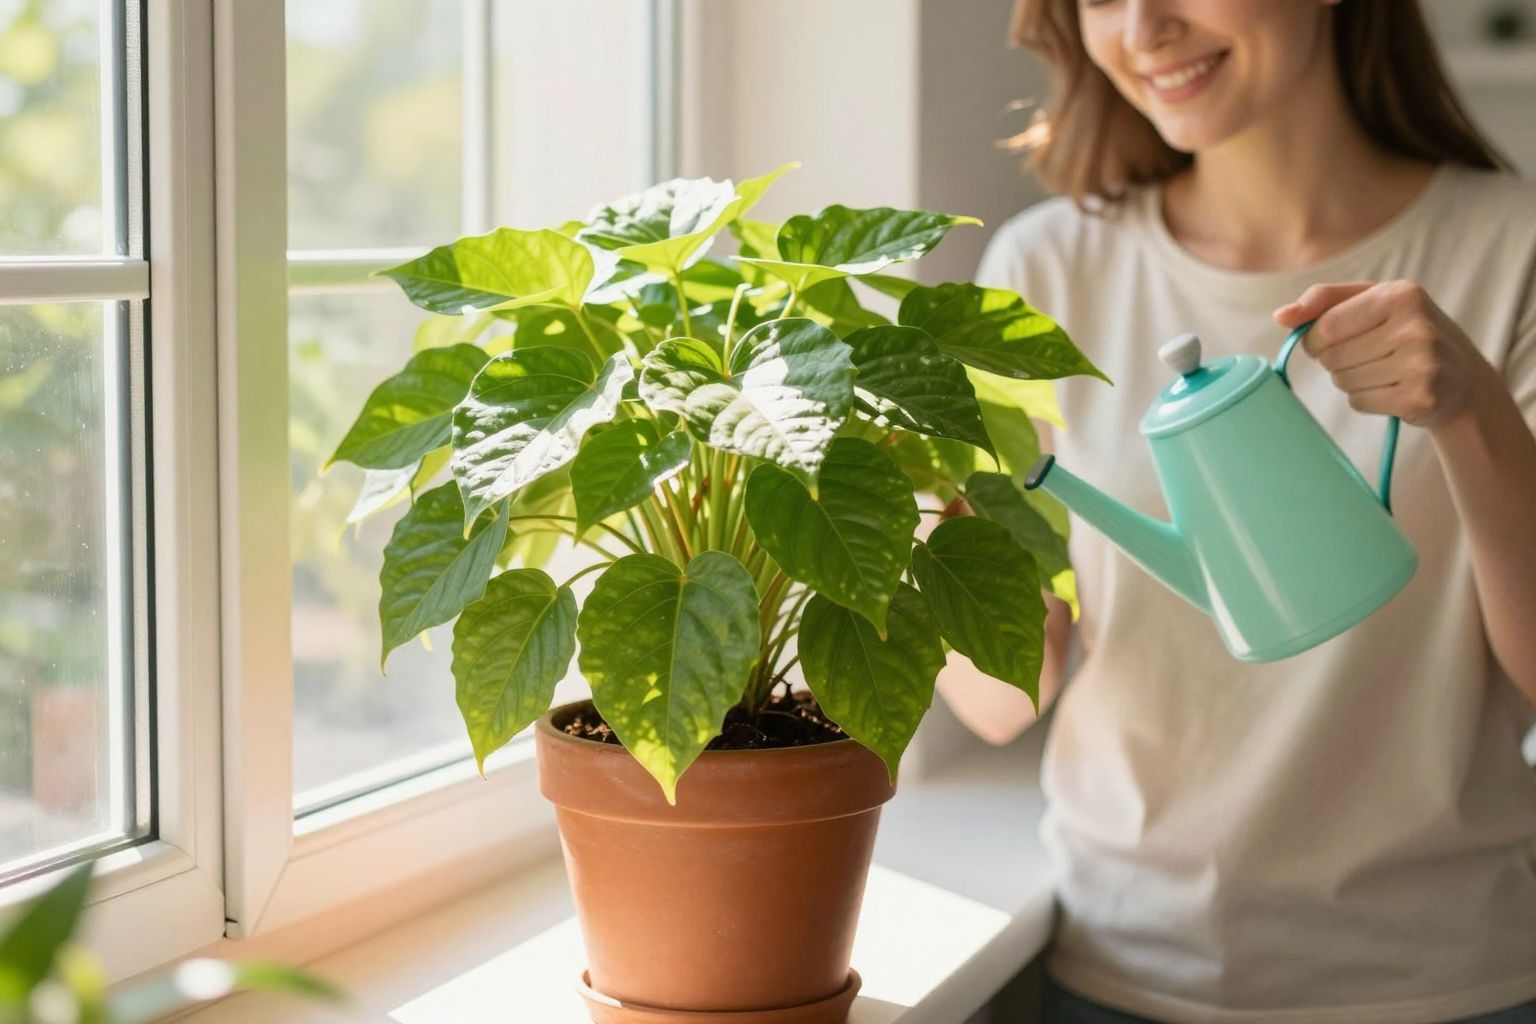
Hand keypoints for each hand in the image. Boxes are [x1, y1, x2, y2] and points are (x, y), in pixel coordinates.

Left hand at [1273, 280, 1497, 431]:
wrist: (1463, 380)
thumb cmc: (1406, 332)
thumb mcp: (1372, 301)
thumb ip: (1323, 300)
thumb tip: (1281, 316)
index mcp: (1400, 294)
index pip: (1326, 326)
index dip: (1316, 340)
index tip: (1330, 341)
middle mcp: (1416, 326)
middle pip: (1332, 357)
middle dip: (1337, 361)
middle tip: (1369, 356)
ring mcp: (1422, 364)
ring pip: (1343, 382)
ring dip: (1352, 381)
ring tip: (1385, 371)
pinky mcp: (1421, 398)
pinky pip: (1360, 402)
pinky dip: (1366, 400)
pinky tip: (1394, 390)